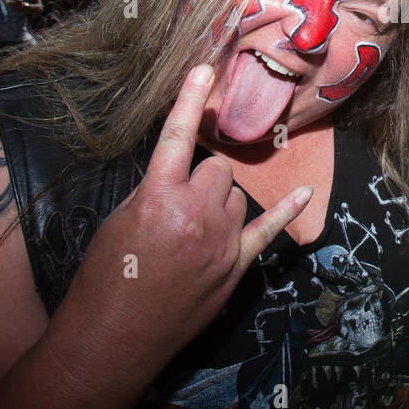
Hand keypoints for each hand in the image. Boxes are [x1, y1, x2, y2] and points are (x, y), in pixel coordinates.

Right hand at [52, 65, 312, 381]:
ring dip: (219, 203)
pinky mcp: (234, 267)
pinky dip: (286, 210)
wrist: (112, 338)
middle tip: (175, 204)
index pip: (176, 137)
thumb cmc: (104, 279)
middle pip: (216, 169)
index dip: (189, 101)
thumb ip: (151, 192)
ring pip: (236, 197)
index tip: (204, 70)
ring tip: (189, 232)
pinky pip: (268, 229)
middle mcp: (196, 214)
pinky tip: (304, 193)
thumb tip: (175, 177)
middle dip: (200, 178)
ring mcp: (221, 242)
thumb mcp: (117, 222)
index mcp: (158, 197)